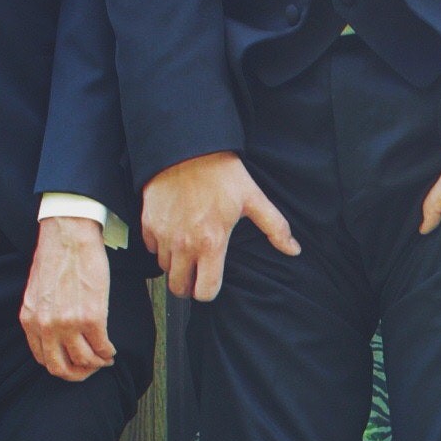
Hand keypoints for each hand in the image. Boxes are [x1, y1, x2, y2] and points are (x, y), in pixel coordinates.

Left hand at [21, 217, 116, 381]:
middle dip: (79, 374)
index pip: (43, 359)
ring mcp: (69, 323)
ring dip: (98, 363)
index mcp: (30, 320)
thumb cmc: (56, 258)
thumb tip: (56, 335)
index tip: (74, 364)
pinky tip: (111, 348)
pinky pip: (102, 348)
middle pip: (61, 368)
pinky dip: (108, 352)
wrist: (68, 237)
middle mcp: (46, 325)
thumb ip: (41, 316)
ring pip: (85, 361)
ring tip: (105, 357)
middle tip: (90, 369)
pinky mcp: (92, 318)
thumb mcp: (36, 292)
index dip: (62, 367)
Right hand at [139, 151, 298, 302]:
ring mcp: (163, 235)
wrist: (186, 148)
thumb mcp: (253, 199)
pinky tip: (173, 236)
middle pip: (180, 288)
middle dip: (189, 286)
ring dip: (175, 266)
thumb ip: (275, 227)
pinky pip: (151, 249)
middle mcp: (183, 244)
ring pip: (165, 269)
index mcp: (211, 243)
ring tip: (187, 252)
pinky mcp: (147, 223)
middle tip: (197, 275)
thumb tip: (293, 249)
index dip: (210, 292)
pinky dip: (160, 247)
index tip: (212, 283)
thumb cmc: (221, 173)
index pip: (205, 291)